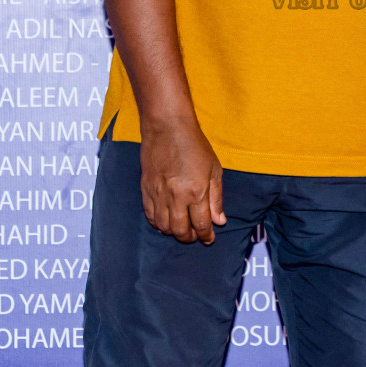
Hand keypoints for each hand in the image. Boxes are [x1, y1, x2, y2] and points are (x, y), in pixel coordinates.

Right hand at [139, 118, 225, 243]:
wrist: (167, 128)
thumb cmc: (194, 145)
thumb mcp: (214, 170)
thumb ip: (216, 198)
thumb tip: (219, 221)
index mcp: (196, 192)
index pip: (201, 224)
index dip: (206, 235)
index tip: (208, 238)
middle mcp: (176, 197)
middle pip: (180, 231)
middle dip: (189, 238)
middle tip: (195, 236)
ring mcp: (158, 194)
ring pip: (164, 227)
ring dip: (173, 233)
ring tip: (181, 229)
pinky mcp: (146, 190)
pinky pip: (150, 216)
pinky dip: (158, 224)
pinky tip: (165, 222)